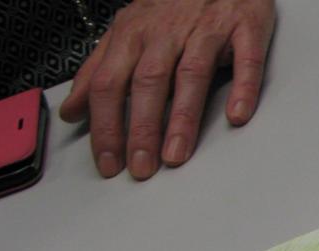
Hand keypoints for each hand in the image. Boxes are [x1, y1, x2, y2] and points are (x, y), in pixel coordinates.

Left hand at [59, 0, 275, 179]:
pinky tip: (236, 114)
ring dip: (181, 118)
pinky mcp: (246, 26)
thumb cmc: (176, 5)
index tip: (108, 161)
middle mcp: (168, 30)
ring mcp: (208, 28)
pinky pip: (245, 59)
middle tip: (140, 167)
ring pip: (190, 74)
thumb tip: (72, 110)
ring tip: (175, 155)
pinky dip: (242, 86)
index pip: (110, 82)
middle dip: (140, 128)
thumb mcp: (128, 32)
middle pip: (148, 82)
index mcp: (134, 33)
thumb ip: (99, 71)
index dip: (106, 124)